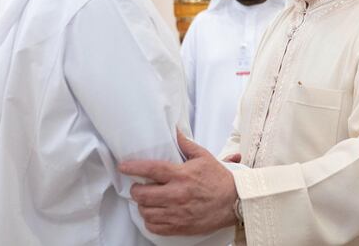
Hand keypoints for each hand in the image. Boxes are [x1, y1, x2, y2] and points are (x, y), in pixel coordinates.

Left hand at [119, 130, 237, 234]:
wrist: (234, 202)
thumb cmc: (220, 180)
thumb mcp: (204, 157)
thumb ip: (186, 145)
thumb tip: (175, 131)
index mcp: (181, 175)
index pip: (151, 170)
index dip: (133, 167)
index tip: (124, 166)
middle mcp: (176, 194)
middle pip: (142, 194)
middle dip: (136, 190)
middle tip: (139, 187)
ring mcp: (176, 212)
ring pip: (145, 211)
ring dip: (143, 205)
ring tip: (148, 200)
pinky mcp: (179, 226)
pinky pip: (154, 226)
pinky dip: (150, 220)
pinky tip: (155, 213)